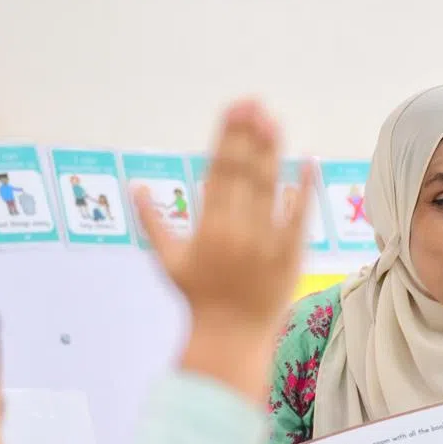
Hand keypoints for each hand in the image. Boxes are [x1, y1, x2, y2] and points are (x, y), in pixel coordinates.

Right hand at [136, 99, 312, 401]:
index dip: (227, 138)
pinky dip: (303, 189)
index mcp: (207, 228)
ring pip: (270, 188)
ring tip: (274, 121)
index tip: (234, 110)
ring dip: (272, 152)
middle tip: (256, 103)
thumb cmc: (199, 300)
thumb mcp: (169, 262)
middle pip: (244, 174)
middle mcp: (235, 232)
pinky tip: (307, 161)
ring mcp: (265, 244)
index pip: (218, 172)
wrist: (231, 340)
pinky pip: (299, 217)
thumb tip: (135, 188)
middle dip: (249, 136)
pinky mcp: (290, 257)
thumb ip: (153, 222)